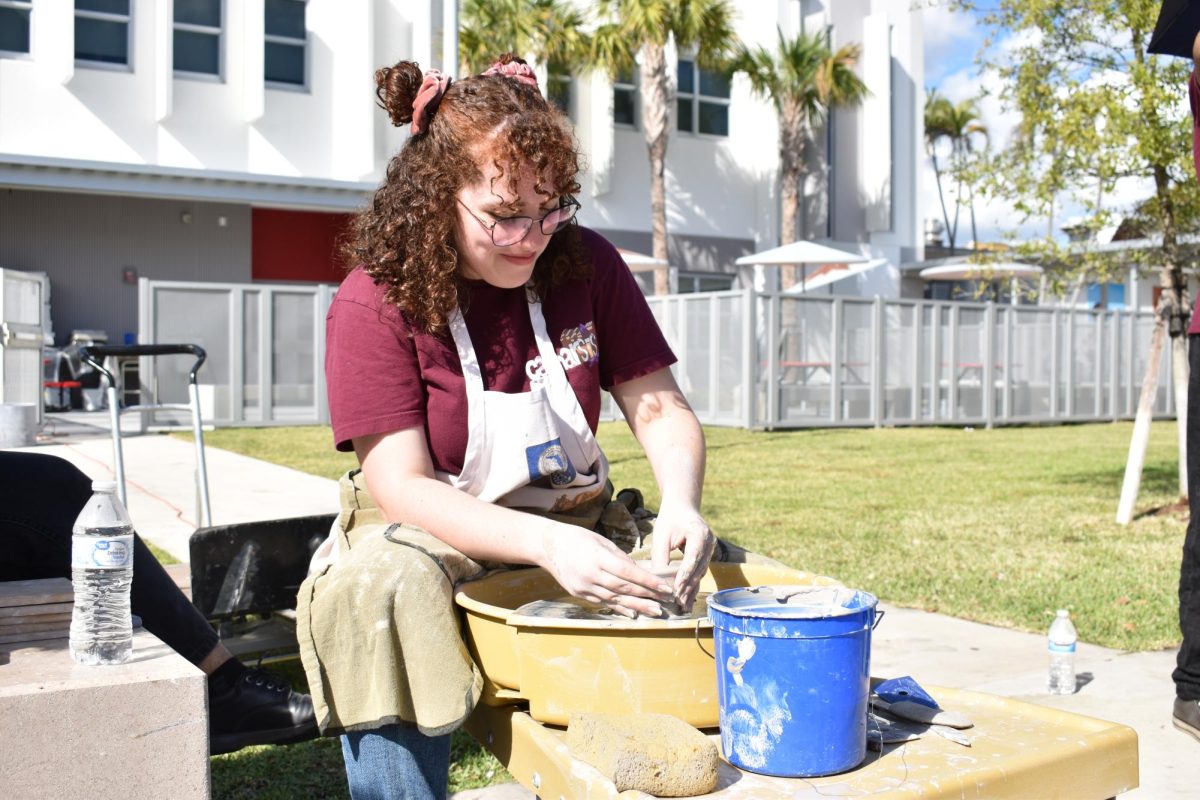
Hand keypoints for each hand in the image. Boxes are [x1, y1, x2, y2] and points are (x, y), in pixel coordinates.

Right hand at [539, 523, 673, 617]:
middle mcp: (591, 574)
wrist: (549, 546)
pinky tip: (633, 613)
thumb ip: (620, 558)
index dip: (647, 582)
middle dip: (647, 596)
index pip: (628, 572)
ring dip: (637, 606)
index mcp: (598, 557)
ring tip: (655, 611)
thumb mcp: (601, 541)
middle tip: (665, 602)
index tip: (664, 587)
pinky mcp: (580, 594)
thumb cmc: (578, 538)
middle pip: (624, 588)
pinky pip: (603, 603)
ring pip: (615, 599)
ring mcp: (584, 587)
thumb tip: (639, 572)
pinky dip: (619, 608)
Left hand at [650, 503, 715, 611]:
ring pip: (701, 572)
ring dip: (691, 588)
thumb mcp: (661, 536)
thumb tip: (658, 582)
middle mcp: (710, 541)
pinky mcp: (708, 554)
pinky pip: (700, 571)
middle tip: (678, 603)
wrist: (682, 506)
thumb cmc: (669, 519)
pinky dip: (693, 583)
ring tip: (682, 605)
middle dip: (688, 587)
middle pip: (699, 568)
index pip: (692, 558)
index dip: (684, 575)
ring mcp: (711, 548)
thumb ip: (661, 557)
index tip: (676, 590)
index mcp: (699, 533)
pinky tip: (687, 597)